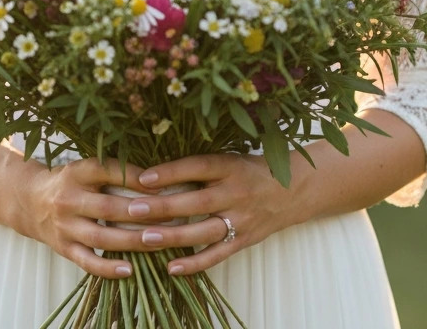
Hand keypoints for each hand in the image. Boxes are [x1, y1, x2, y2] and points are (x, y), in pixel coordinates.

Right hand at [25, 155, 174, 278]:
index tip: (160, 183)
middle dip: (139, 213)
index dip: (134, 177)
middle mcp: (69, 199)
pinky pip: (88, 261)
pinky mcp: (64, 248)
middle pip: (107, 207)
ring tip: (158, 241)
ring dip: (131, 241)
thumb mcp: (86, 168)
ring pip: (101, 237)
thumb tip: (156, 177)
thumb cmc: (71, 182)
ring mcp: (65, 226)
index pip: (108, 171)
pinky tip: (131, 269)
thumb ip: (114, 171)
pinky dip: (109, 268)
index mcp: (78, 172)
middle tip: (169, 215)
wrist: (31, 201)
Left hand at [118, 153, 304, 275]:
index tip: (143, 177)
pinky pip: (217, 255)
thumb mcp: (229, 159)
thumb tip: (157, 171)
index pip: (198, 167)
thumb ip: (200, 167)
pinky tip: (171, 268)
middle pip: (196, 201)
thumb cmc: (251, 171)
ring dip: (173, 236)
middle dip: (163, 206)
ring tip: (145, 238)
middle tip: (133, 209)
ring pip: (204, 231)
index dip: (171, 171)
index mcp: (231, 166)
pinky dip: (194, 263)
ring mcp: (241, 219)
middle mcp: (236, 192)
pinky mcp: (244, 240)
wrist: (293, 191)